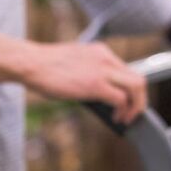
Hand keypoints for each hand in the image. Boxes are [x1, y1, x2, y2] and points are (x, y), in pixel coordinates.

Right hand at [21, 41, 146, 123]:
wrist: (31, 62)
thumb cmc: (45, 67)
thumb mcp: (74, 64)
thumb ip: (89, 73)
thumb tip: (98, 95)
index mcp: (101, 52)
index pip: (127, 71)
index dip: (130, 90)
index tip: (127, 102)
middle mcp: (106, 58)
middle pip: (139, 79)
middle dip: (140, 100)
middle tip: (133, 113)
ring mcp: (102, 70)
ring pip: (136, 87)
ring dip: (136, 106)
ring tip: (128, 118)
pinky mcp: (95, 84)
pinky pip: (120, 98)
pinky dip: (122, 111)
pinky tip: (116, 119)